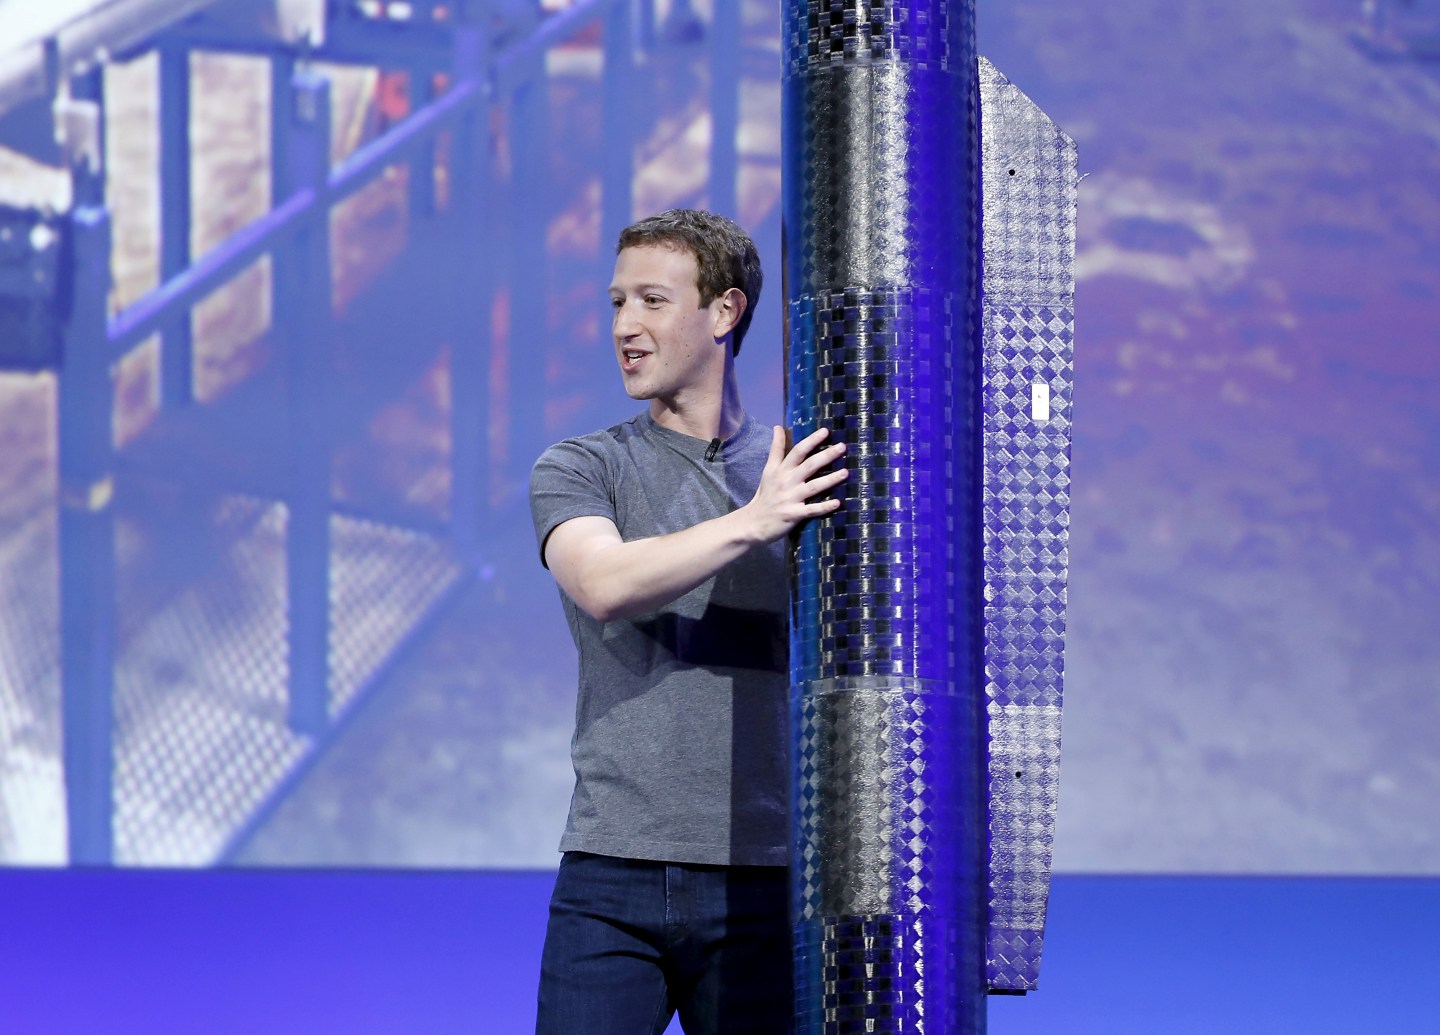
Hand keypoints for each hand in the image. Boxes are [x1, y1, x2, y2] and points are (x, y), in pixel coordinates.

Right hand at [740, 426, 847, 543]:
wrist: (753, 523)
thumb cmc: (765, 495)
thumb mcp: (768, 470)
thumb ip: (775, 449)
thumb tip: (778, 427)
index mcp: (780, 470)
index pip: (797, 451)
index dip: (811, 440)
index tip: (825, 431)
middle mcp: (786, 482)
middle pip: (808, 466)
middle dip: (825, 455)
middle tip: (842, 447)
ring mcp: (790, 499)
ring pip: (813, 487)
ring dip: (830, 480)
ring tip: (846, 472)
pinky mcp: (793, 515)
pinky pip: (811, 510)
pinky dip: (824, 507)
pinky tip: (838, 503)